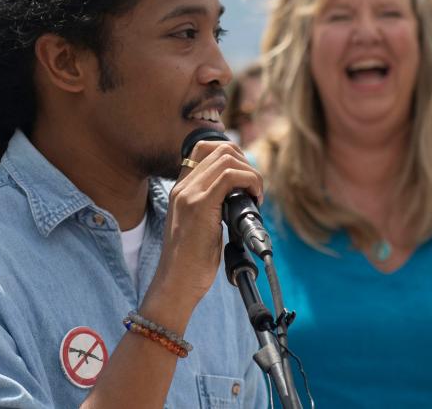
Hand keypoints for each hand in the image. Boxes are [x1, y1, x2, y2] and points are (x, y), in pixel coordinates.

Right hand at [145, 138, 263, 318]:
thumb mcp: (201, 225)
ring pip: (227, 158)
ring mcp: (189, 194)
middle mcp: (183, 186)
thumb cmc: (191, 262)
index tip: (245, 178)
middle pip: (221, 148)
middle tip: (254, 189)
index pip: (204, 148)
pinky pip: (230, 176)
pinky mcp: (200, 206)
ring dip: (251, 173)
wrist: (175, 284)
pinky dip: (250, 182)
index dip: (232, 155)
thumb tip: (242, 197)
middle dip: (246, 163)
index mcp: (181, 188)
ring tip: (255, 196)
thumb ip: (214, 206)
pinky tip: (255, 200)